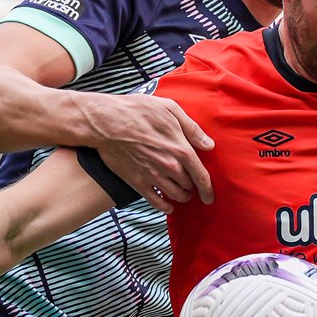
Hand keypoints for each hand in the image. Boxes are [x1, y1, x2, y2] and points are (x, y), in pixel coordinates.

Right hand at [76, 92, 213, 213]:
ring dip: (181, 197)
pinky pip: (155, 201)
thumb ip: (192, 129)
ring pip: (175, 195)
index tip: (210, 196)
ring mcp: (153, 176)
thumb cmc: (137, 111)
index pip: (201, 176)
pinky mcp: (137, 182)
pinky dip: (164, 207)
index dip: (208, 189)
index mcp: (181, 149)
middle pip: (188, 186)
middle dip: (192, 188)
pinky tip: (168, 207)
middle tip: (191, 186)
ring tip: (182, 195)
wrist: (106, 122)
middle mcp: (169, 166)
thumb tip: (208, 144)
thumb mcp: (170, 109)